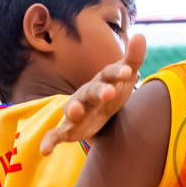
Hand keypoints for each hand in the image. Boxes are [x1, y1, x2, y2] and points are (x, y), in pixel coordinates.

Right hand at [39, 34, 145, 154]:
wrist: (97, 114)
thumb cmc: (111, 91)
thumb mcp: (124, 78)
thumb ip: (133, 59)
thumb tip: (141, 35)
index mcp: (101, 81)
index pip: (109, 74)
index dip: (117, 73)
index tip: (128, 72)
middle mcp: (86, 95)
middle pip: (91, 91)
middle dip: (99, 91)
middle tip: (109, 92)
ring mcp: (76, 112)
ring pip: (72, 109)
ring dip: (73, 110)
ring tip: (75, 112)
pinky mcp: (68, 130)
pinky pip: (55, 135)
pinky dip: (49, 141)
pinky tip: (44, 151)